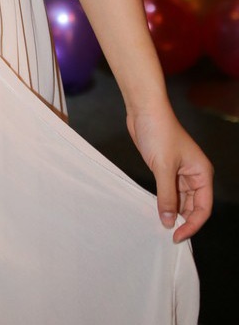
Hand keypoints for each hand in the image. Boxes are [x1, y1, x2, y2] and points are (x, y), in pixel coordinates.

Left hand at [127, 105, 212, 241]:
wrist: (144, 110)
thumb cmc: (159, 132)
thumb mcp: (163, 168)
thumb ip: (167, 196)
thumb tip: (169, 221)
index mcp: (202, 173)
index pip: (203, 208)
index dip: (192, 225)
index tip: (177, 236)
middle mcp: (194, 174)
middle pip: (193, 206)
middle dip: (182, 220)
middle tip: (168, 235)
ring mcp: (180, 172)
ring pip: (180, 200)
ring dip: (172, 211)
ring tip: (160, 225)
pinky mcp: (165, 168)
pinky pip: (168, 191)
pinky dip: (163, 201)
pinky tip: (155, 210)